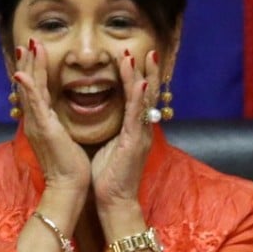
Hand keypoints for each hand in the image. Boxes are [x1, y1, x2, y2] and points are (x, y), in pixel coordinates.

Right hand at [13, 39, 90, 193]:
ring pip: (30, 90)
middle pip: (29, 86)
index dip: (34, 72)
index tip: (34, 54)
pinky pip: (34, 105)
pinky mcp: (44, 129)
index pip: (36, 92)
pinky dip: (28, 88)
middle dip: (28, 63)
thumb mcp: (64, 141)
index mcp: (42, 123)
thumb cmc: (71, 168)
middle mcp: (35, 121)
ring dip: (29, 67)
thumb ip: (60, 127)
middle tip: (27, 42)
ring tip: (29, 47)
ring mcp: (37, 124)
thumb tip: (60, 119)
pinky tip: (22, 74)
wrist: (68, 188)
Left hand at [91, 49, 159, 208]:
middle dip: (147, 71)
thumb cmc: (109, 177)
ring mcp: (140, 135)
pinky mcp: (134, 143)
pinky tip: (140, 83)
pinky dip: (139, 98)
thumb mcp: (110, 146)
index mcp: (134, 129)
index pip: (138, 97)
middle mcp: (141, 129)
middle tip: (147, 49)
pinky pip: (137, 116)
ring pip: (145, 100)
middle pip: (148, 94)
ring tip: (144, 56)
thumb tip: (104, 115)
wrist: (114, 202)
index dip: (138, 76)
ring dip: (144, 77)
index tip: (133, 57)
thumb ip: (112, 129)